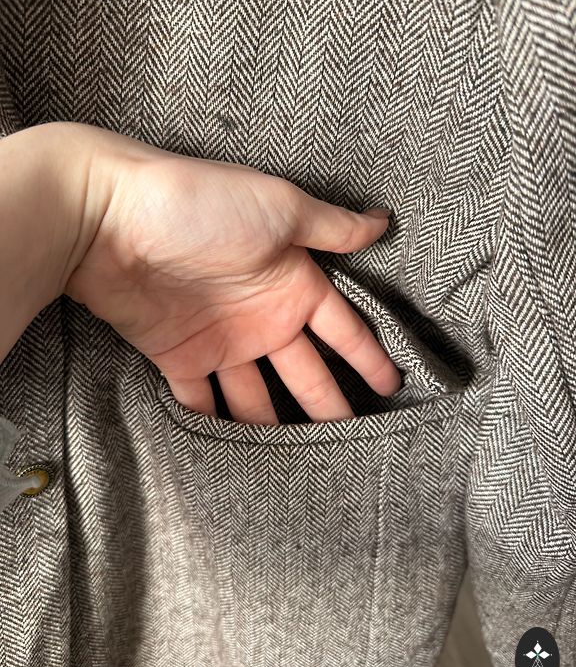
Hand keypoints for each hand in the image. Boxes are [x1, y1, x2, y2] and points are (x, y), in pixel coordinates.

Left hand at [64, 124, 400, 423]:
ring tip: (299, 461)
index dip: (367, 356)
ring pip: (257, 394)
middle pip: (304, 371)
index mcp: (292, 282)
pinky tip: (234, 450)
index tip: (392, 386)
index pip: (341, 329)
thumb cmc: (200, 205)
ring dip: (274, 424)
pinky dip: (216, 422)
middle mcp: (262, 314)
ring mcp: (221, 338)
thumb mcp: (278, 207)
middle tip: (352, 441)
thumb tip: (380, 221)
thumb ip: (330, 226)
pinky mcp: (178, 356)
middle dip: (328, 403)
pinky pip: (202, 399)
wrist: (109, 218)